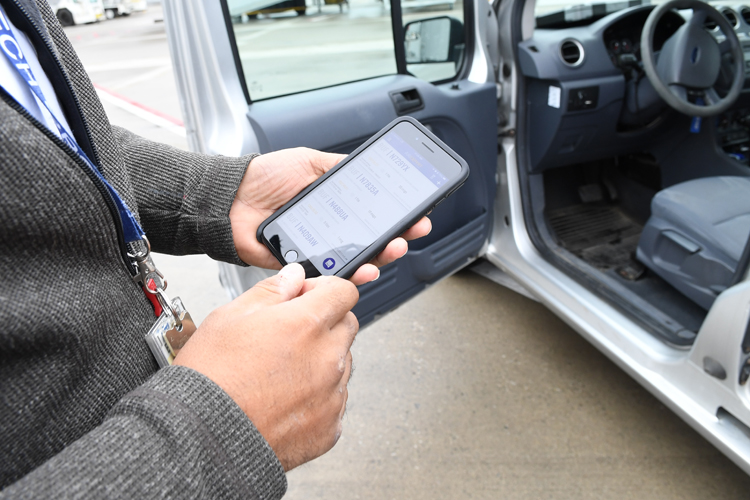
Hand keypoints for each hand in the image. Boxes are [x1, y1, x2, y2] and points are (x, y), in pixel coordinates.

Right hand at [174, 263, 357, 470]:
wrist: (201, 440)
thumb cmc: (210, 380)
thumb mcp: (229, 318)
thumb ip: (271, 292)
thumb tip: (293, 277)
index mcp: (306, 325)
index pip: (343, 292)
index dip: (324, 289)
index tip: (308, 297)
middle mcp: (327, 358)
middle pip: (347, 325)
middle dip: (325, 322)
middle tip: (290, 335)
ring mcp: (332, 394)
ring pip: (342, 364)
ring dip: (322, 360)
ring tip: (280, 373)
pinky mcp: (330, 426)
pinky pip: (334, 401)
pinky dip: (317, 396)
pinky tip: (284, 399)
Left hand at [229, 147, 431, 284]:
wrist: (228, 199)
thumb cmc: (262, 178)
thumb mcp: (308, 162)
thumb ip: (337, 167)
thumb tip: (368, 165)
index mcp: (333, 205)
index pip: (372, 212)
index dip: (396, 214)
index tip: (418, 212)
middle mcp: (329, 229)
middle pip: (371, 239)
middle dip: (398, 236)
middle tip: (414, 230)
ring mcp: (318, 249)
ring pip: (357, 259)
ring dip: (381, 256)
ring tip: (395, 248)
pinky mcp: (302, 267)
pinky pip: (331, 275)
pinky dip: (351, 275)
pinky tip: (365, 268)